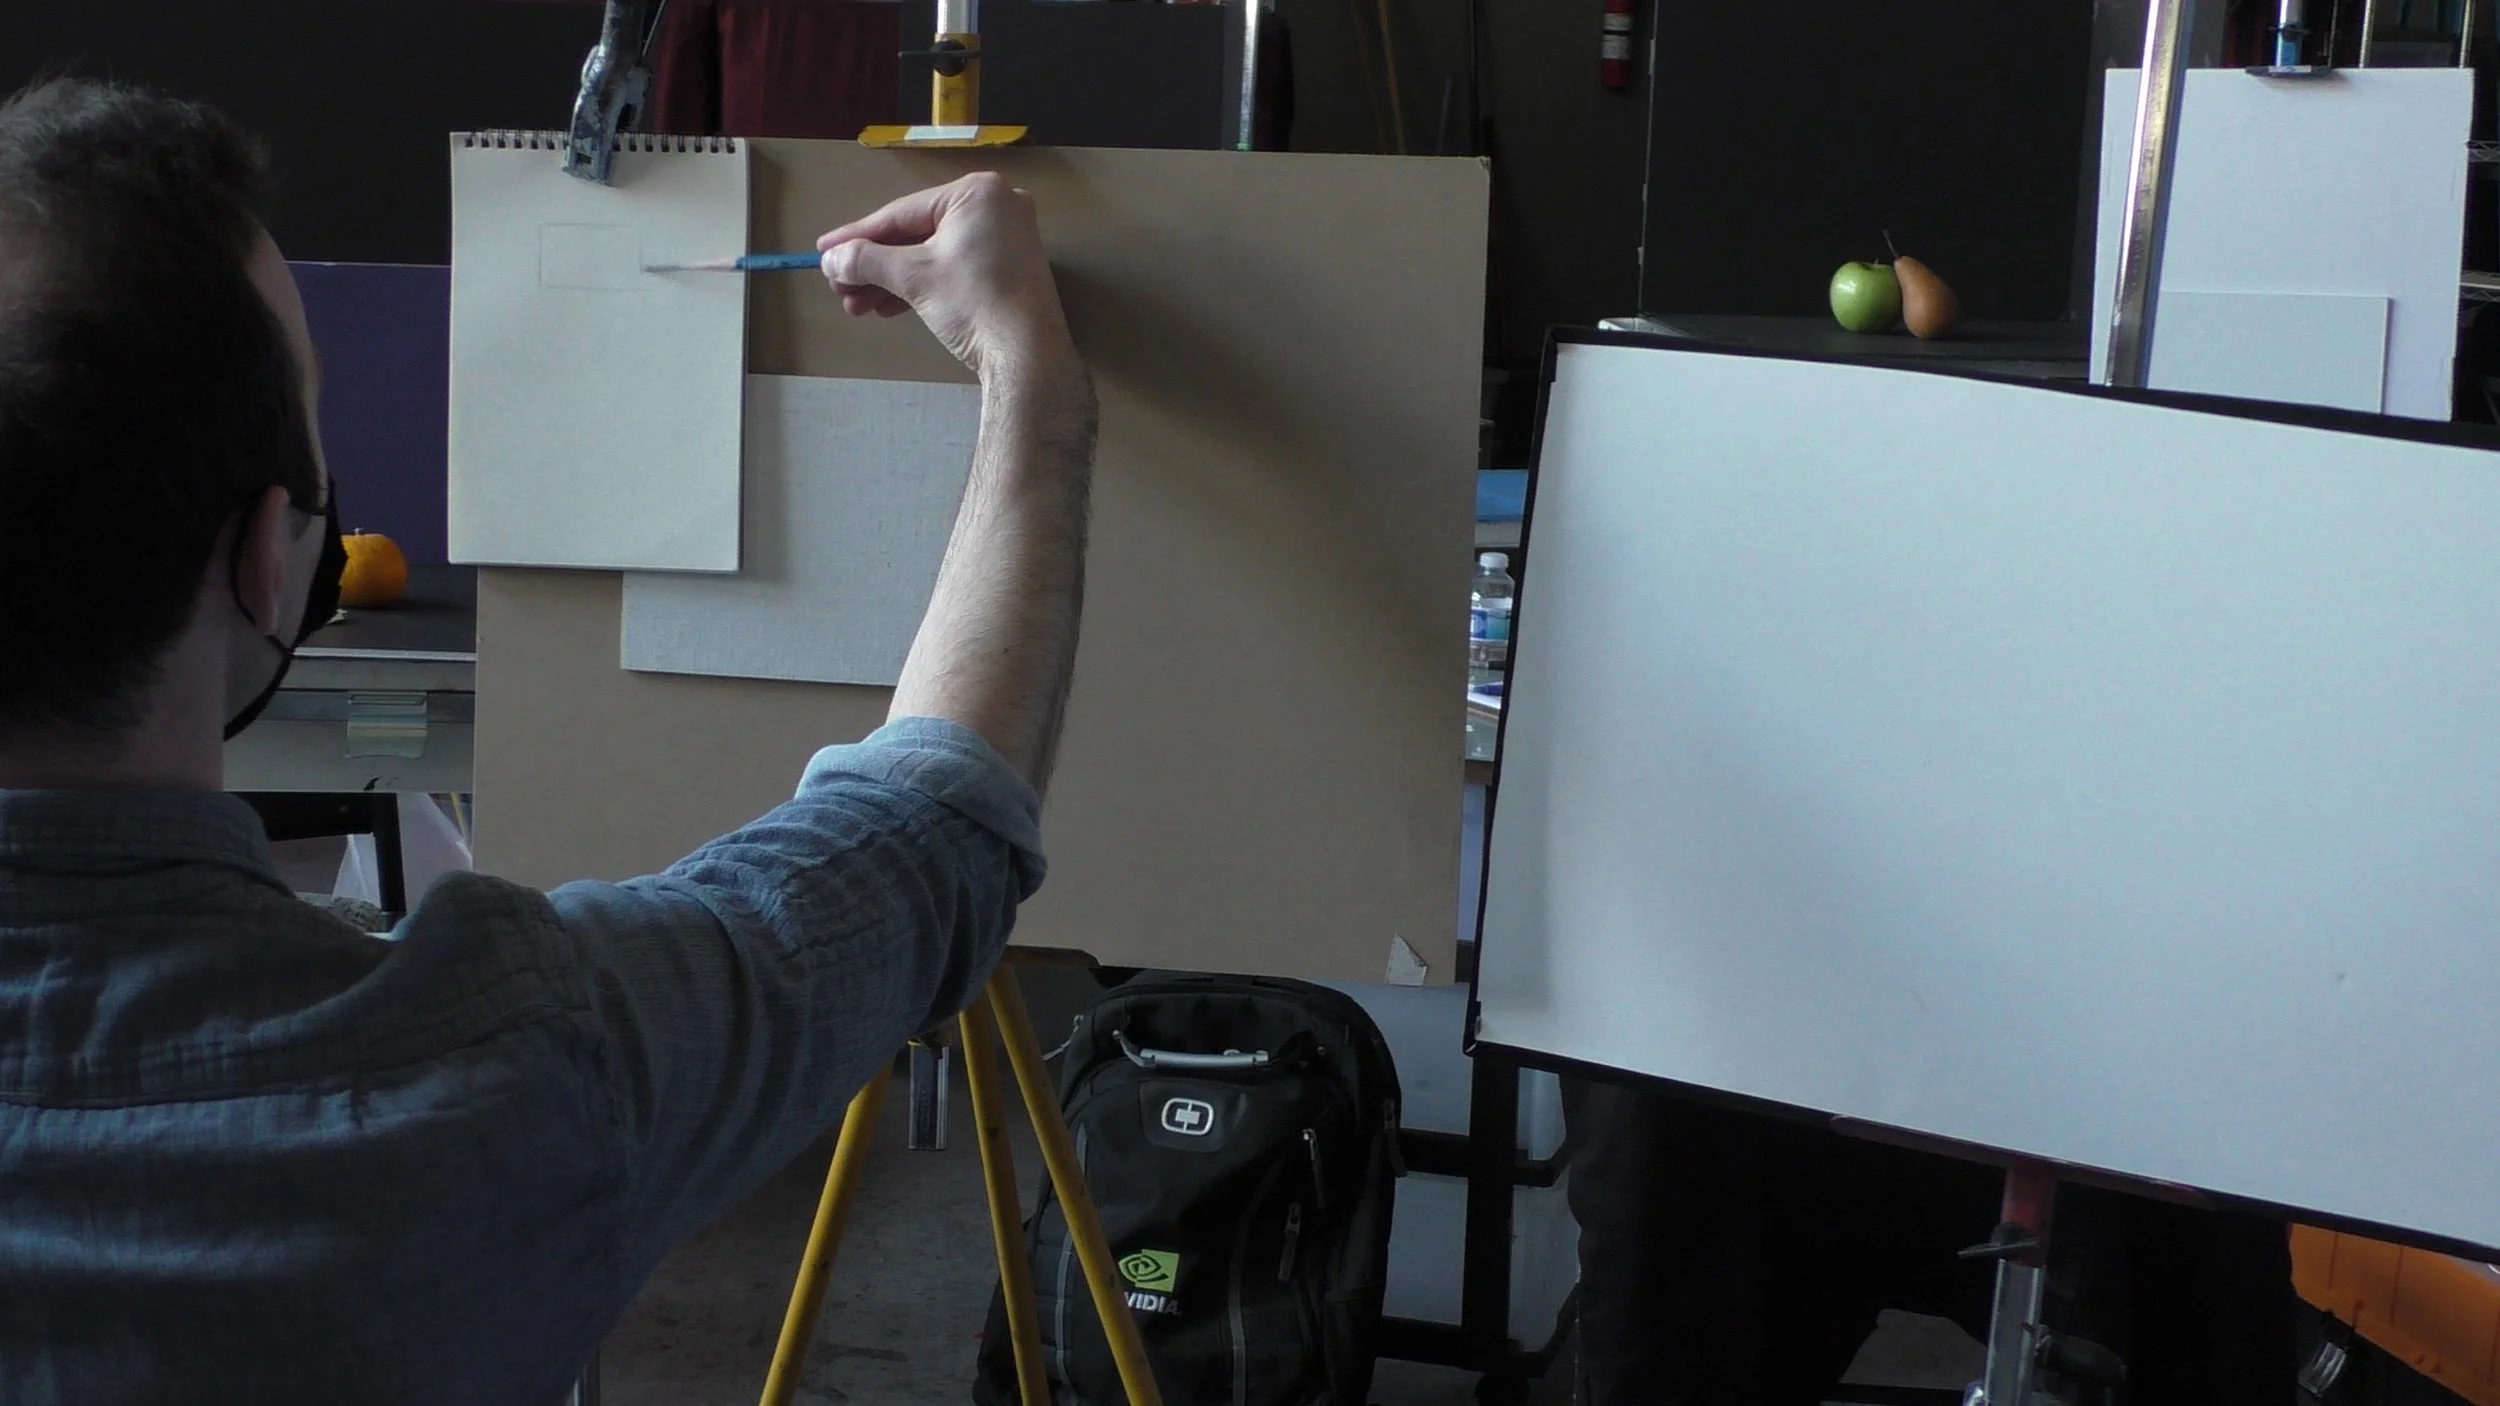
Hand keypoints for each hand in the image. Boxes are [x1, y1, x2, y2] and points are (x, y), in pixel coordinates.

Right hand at [816, 172, 1077, 381]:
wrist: (1028, 356)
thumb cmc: (973, 303)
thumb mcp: (913, 277)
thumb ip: (867, 260)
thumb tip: (830, 258)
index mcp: (975, 192)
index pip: (901, 213)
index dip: (857, 235)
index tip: (823, 251)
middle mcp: (995, 206)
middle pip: (915, 234)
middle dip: (873, 266)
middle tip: (838, 288)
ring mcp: (1006, 239)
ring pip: (932, 255)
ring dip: (891, 281)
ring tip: (856, 306)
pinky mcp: (1008, 270)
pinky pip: (953, 268)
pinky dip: (921, 287)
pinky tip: (888, 308)